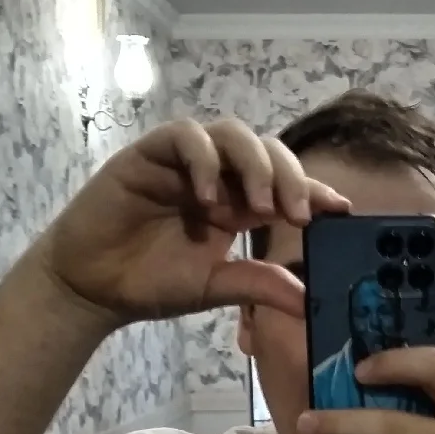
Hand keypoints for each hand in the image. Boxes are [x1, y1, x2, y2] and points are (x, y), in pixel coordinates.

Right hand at [39, 117, 348, 326]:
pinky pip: (185, 137)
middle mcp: (217, 175)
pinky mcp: (150, 154)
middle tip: (299, 215)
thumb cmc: (152, 282)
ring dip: (253, 165)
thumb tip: (306, 299)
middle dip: (290, 177)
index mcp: (238, 203)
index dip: (314, 190)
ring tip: (258, 207)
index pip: (285, 184)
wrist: (94, 287)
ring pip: (232, 134)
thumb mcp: (214, 287)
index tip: (341, 210)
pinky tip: (207, 197)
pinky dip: (203, 160)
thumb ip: (256, 285)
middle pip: (267, 151)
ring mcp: (184, 161)